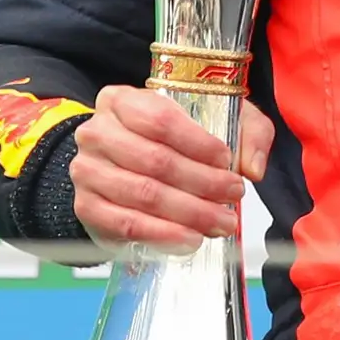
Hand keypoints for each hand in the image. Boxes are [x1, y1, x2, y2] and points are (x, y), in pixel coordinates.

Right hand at [70, 84, 269, 251]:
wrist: (125, 166)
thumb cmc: (174, 140)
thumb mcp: (218, 119)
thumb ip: (247, 131)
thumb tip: (253, 167)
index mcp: (122, 101)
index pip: (160, 120)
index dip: (198, 143)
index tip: (227, 160)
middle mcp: (97, 133)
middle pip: (155, 160)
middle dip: (203, 182)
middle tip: (234, 195)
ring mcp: (87, 170)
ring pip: (143, 194)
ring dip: (189, 212)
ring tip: (222, 222)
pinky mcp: (87, 206)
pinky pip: (126, 223)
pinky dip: (163, 234)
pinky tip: (191, 238)